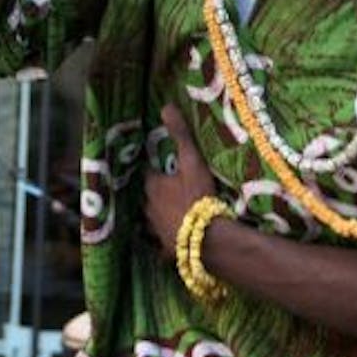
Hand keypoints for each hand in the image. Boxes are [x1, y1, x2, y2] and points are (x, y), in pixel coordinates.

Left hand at [143, 104, 221, 256]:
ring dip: (159, 216)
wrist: (208, 240)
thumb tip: (166, 106)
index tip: (162, 167)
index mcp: (153, 187)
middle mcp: (148, 209)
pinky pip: (162, 244)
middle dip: (155, 193)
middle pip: (148, 198)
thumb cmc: (199, 197)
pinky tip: (172, 241)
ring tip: (170, 212)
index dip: (155, 170)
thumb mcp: (192, 162)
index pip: (148, 174)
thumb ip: (181, 135)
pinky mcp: (165, 250)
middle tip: (168, 189)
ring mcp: (156, 231)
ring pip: (152, 221)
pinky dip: (165, 241)